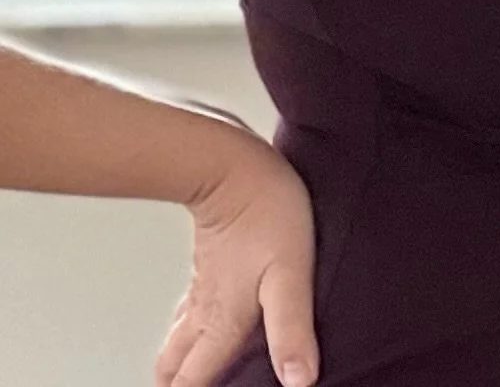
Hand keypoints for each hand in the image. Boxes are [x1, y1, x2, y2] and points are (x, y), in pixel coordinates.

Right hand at [155, 134, 318, 386]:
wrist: (234, 160)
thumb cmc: (267, 211)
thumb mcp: (289, 275)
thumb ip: (291, 331)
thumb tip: (300, 382)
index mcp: (222, 323)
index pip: (190, 384)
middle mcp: (204, 312)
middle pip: (173, 370)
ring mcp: (201, 287)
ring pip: (175, 341)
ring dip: (178, 365)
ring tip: (192, 377)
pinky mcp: (206, 263)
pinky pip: (187, 311)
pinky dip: (188, 333)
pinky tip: (206, 324)